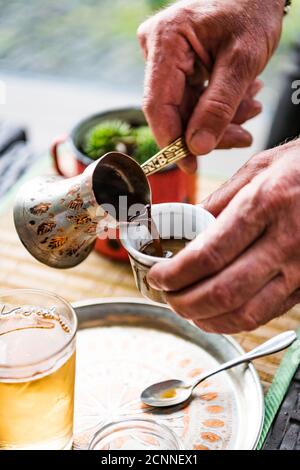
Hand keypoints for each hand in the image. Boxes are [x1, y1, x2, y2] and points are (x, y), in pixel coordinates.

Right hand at [138, 0, 283, 171]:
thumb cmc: (252, 10)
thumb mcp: (242, 60)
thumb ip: (218, 106)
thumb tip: (197, 148)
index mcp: (166, 40)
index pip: (158, 104)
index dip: (172, 140)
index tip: (191, 166)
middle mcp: (158, 50)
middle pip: (174, 111)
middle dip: (208, 130)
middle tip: (242, 137)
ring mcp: (166, 59)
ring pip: (186, 110)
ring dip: (220, 119)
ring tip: (251, 111)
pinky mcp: (178, 66)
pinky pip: (193, 100)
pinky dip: (219, 108)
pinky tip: (243, 103)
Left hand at [147, 140, 299, 332]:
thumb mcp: (261, 167)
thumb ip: (221, 199)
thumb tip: (187, 223)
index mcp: (266, 204)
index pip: (208, 254)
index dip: (175, 273)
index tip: (157, 275)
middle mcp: (286, 241)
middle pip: (222, 292)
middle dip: (183, 302)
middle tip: (165, 296)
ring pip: (245, 313)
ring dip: (206, 319)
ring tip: (185, 309)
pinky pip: (266, 314)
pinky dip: (234, 321)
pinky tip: (216, 314)